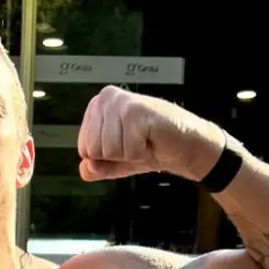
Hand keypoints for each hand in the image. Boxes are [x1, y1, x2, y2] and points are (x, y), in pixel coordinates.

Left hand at [77, 86, 224, 181]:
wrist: (186, 146)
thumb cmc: (152, 147)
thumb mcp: (116, 161)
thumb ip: (96, 167)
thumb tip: (85, 169)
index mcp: (97, 106)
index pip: (83, 147)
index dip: (106, 156)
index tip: (124, 144)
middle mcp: (106, 99)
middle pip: (93, 150)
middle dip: (117, 155)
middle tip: (136, 142)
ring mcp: (120, 103)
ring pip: (109, 151)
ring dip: (130, 153)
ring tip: (144, 140)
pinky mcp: (135, 112)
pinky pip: (127, 151)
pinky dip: (141, 153)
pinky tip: (151, 139)